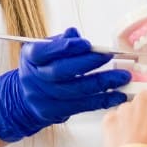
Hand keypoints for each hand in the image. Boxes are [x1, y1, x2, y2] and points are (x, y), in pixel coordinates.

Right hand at [0, 27, 130, 142]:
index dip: (66, 48)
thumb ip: (61, 42)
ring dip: (103, 83)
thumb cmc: (40, 68)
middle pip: (62, 72)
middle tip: (109, 56)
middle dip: (88, 63)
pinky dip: (102, 100)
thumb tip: (74, 34)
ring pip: (76, 91)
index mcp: (31, 57)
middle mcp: (36, 78)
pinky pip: (83, 106)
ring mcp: (45, 97)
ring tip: (122, 76)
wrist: (24, 97)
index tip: (87, 44)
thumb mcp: (44, 50)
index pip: (47, 51)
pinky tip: (117, 95)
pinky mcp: (56, 112)